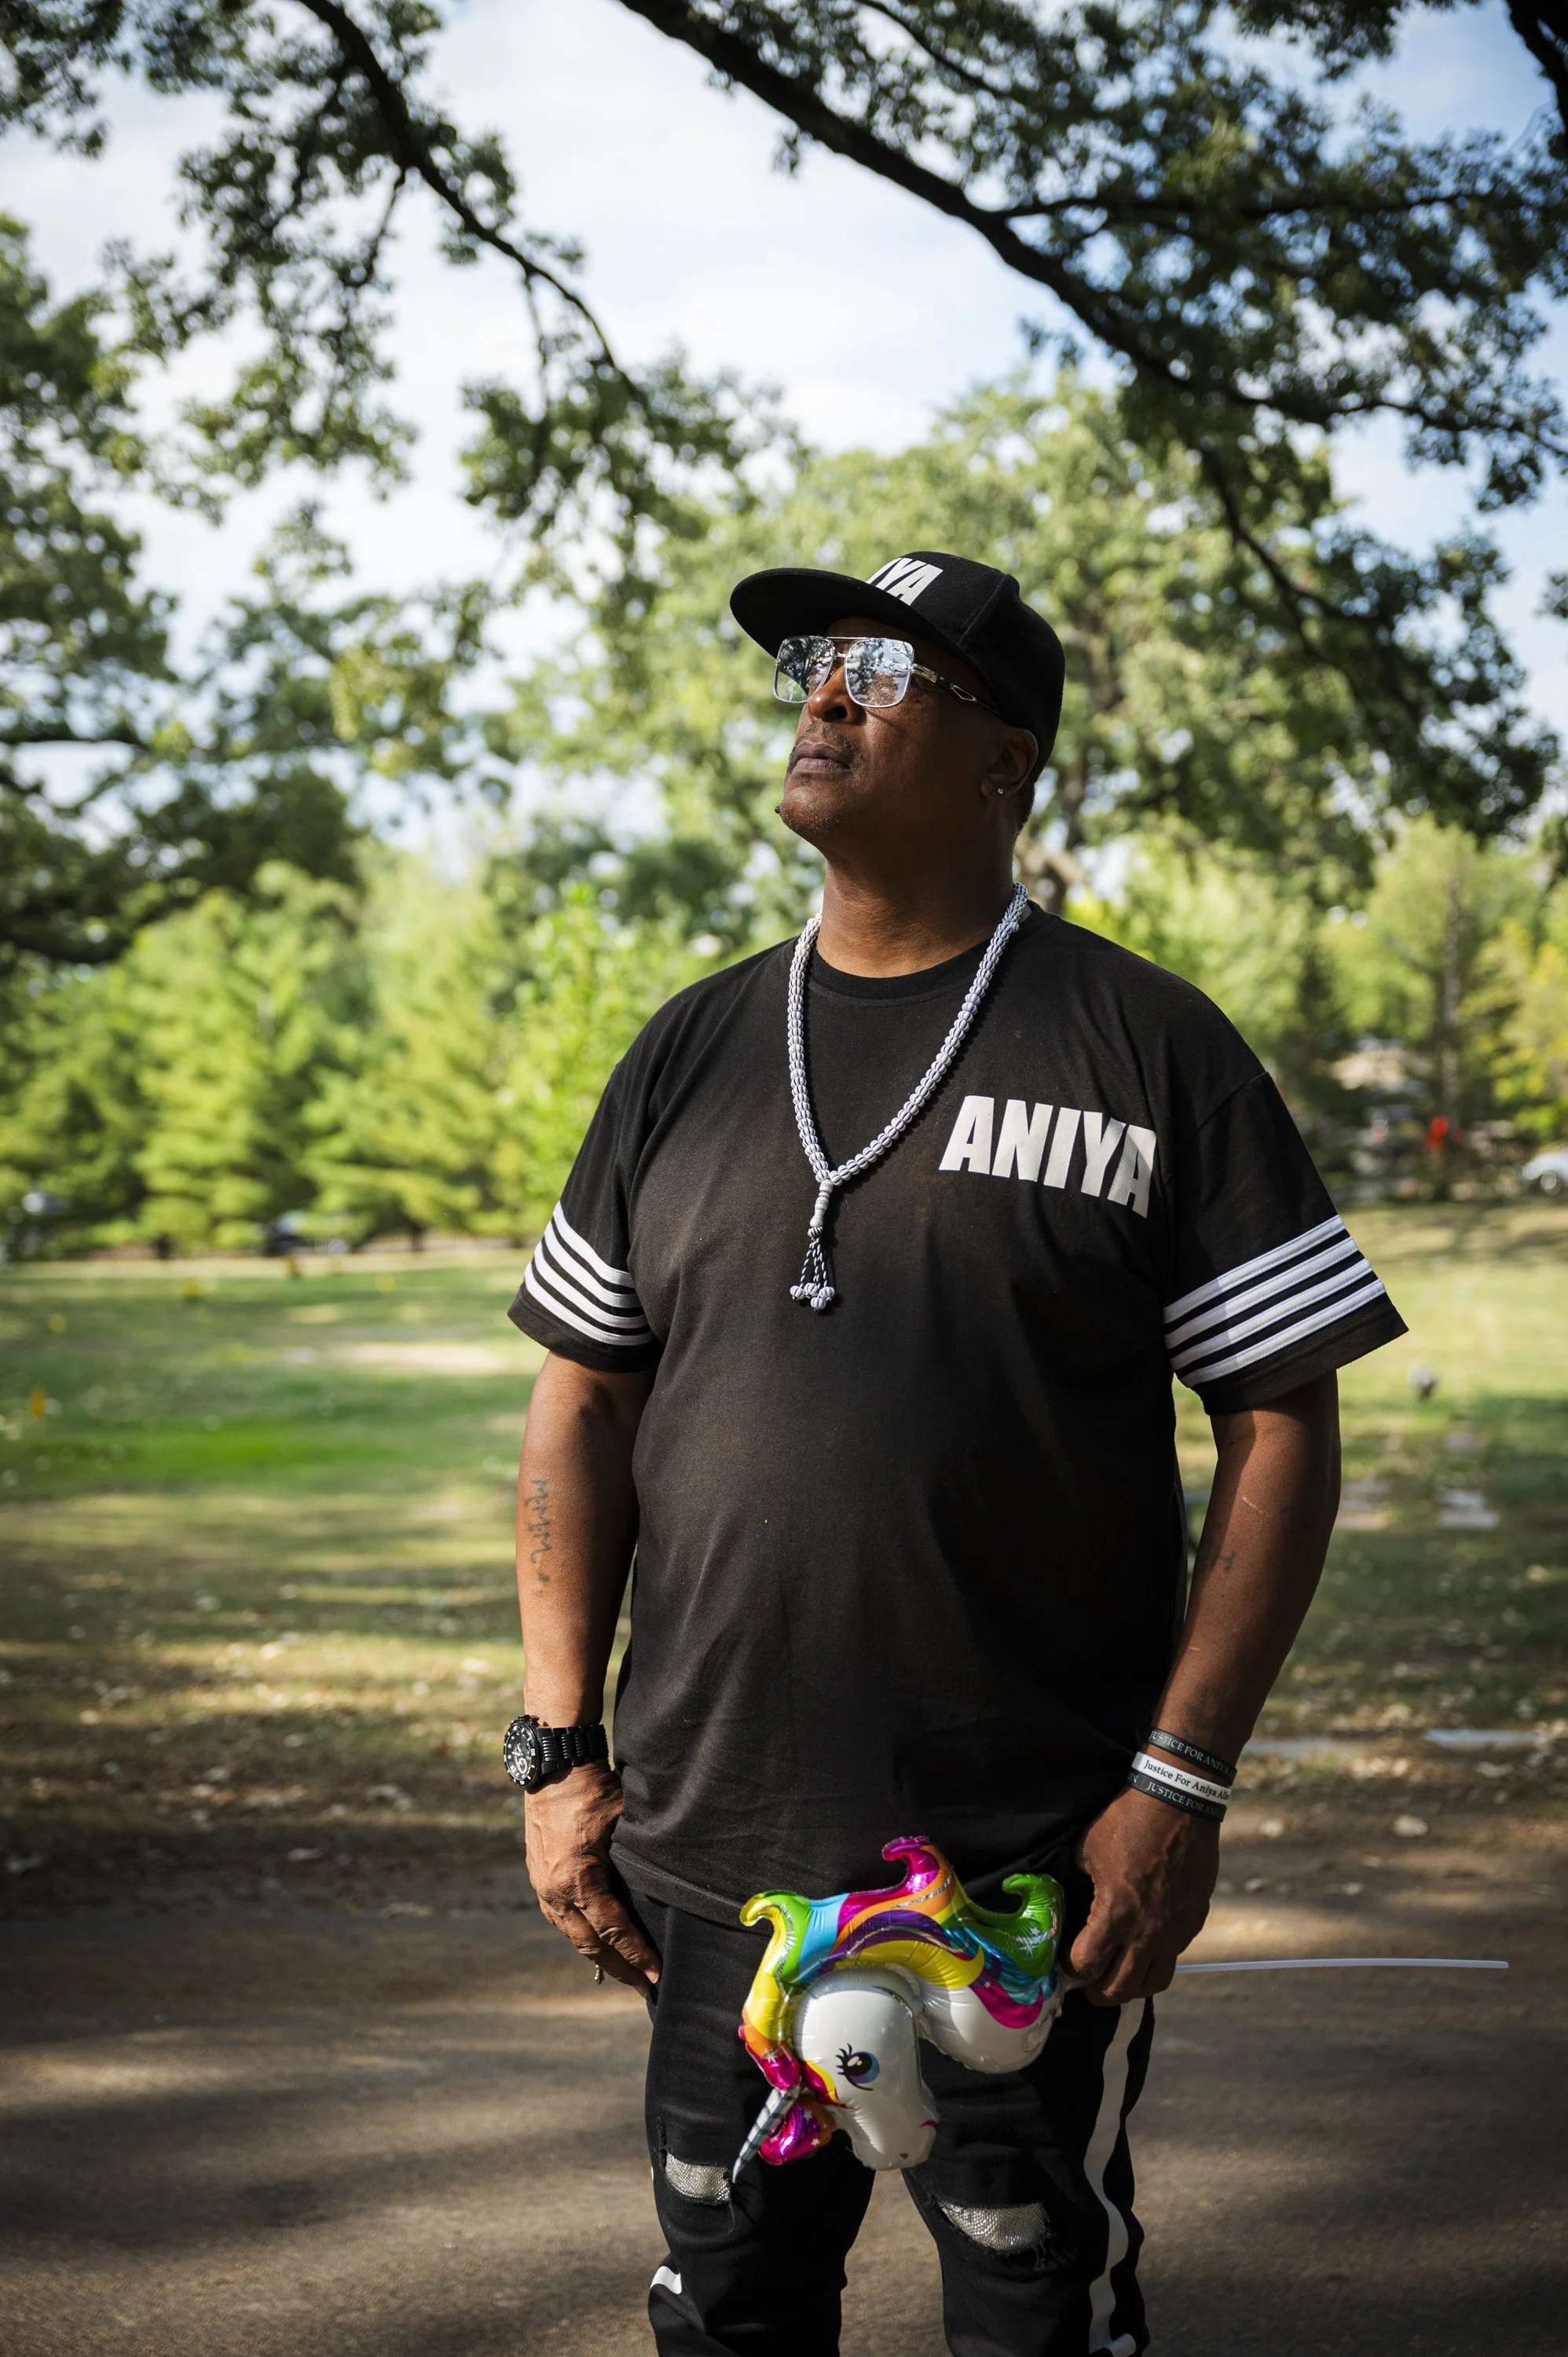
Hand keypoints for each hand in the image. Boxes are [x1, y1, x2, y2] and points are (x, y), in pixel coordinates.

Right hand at [523, 1762, 660, 1988]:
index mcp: (577, 1879)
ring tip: (623, 1970)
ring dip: (598, 1954)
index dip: (637, 1954)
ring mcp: (542, 1884)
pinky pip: (560, 1916)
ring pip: (571, 1933)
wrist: (553, 1764)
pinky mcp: (538, 1875)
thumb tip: (666, 1889)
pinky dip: (580, 1932)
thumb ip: (638, 1860)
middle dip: (618, 1967)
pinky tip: (596, 1939)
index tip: (657, 1974)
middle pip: (589, 1942)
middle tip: (643, 1988)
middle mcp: (554, 1889)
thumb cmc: (594, 1789)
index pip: (613, 1928)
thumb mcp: (624, 1824)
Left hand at [1069, 1785, 1218, 2004]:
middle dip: (1097, 1993)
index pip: (1087, 1966)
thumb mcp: (1088, 1850)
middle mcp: (1147, 1933)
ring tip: (1118, 1977)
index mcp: (1115, 1915)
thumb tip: (1073, 1896)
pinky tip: (1144, 1948)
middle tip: (1086, 1987)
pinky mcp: (1193, 1922)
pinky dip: (1155, 1961)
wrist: (1180, 1805)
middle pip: (1120, 1988)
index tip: (1064, 1965)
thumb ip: (1081, 1882)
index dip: (1070, 1970)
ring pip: (1153, 1983)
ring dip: (1131, 1986)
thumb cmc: (1128, 1822)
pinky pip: (1173, 1956)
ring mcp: (1174, 1932)